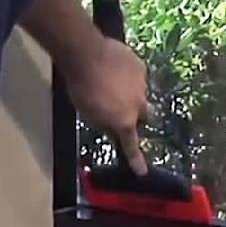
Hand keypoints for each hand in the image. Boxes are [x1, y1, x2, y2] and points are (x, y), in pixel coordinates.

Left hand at [64, 37, 150, 175]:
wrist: (87, 55)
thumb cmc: (82, 89)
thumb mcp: (88, 114)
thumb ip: (104, 124)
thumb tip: (112, 128)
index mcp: (124, 121)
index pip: (131, 145)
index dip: (136, 159)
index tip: (142, 171)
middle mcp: (138, 104)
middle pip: (142, 116)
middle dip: (135, 115)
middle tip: (121, 109)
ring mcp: (142, 84)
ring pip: (139, 94)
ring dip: (129, 93)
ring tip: (112, 82)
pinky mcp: (140, 66)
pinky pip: (137, 76)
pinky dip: (128, 76)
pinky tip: (115, 68)